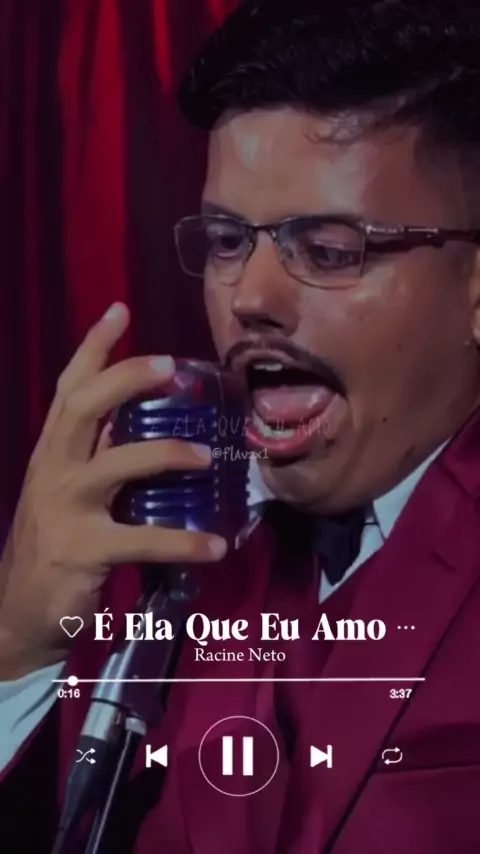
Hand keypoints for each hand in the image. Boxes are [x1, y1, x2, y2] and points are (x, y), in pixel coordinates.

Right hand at [0, 304, 225, 678]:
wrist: (16, 613)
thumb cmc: (53, 544)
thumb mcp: (68, 492)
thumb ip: (100, 458)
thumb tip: (157, 433)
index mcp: (52, 453)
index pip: (69, 389)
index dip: (93, 349)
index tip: (120, 310)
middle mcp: (52, 470)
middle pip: (82, 407)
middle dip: (125, 378)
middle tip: (170, 364)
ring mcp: (64, 509)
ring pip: (115, 465)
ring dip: (164, 453)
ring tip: (204, 455)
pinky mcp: (82, 550)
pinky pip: (142, 540)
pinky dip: (182, 543)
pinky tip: (215, 547)